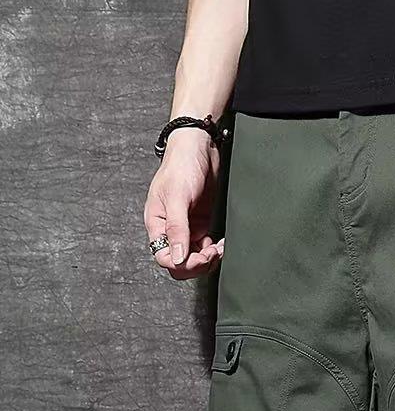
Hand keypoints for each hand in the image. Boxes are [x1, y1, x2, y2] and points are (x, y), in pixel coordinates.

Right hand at [144, 131, 223, 279]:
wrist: (199, 146)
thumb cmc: (182, 164)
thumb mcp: (177, 197)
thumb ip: (176, 229)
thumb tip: (178, 258)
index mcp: (157, 224)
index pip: (165, 258)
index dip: (184, 264)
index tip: (201, 257)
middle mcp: (169, 229)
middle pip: (179, 263)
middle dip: (197, 264)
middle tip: (213, 254)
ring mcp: (186, 227)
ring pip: (193, 258)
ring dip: (208, 259)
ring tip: (219, 248)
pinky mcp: (199, 223)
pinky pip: (204, 247)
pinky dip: (213, 250)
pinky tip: (221, 243)